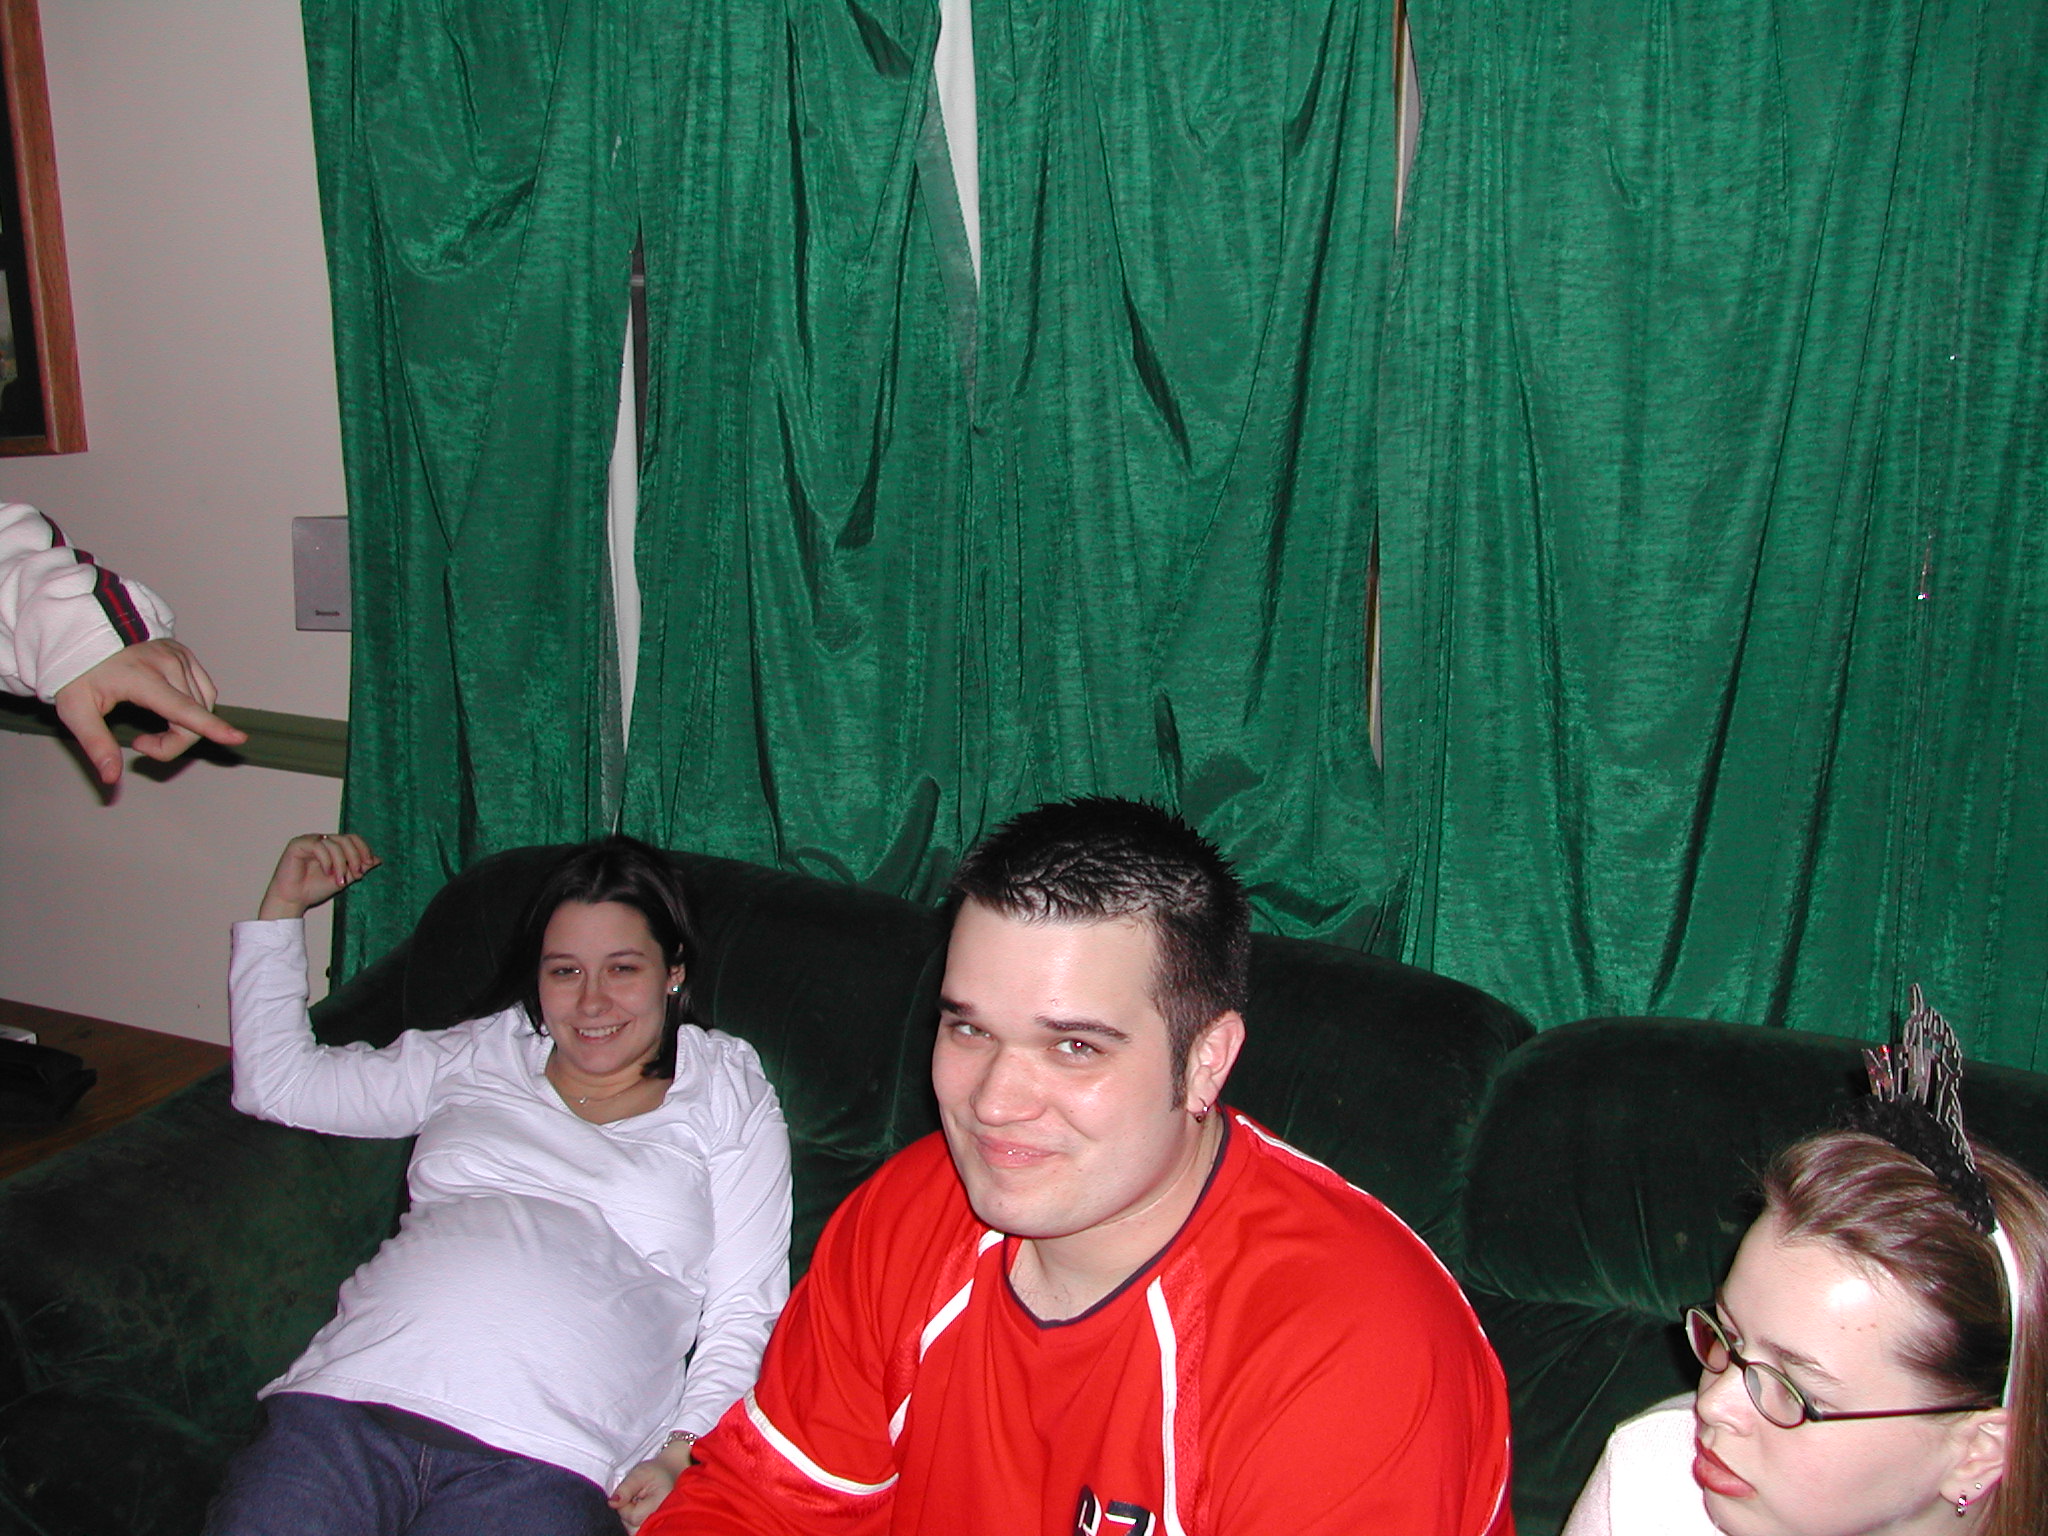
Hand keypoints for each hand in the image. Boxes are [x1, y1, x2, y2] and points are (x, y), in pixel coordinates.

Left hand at [52, 638, 246, 784]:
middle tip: (139, 744)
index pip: (183, 708)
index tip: (237, 738)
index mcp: (142, 677)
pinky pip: (204, 689)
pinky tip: (170, 709)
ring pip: (203, 704)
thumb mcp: (76, 710)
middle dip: (173, 742)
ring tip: (154, 727)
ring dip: (187, 726)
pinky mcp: (186, 654)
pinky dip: (195, 707)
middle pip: (193, 716)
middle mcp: (168, 664)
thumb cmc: (79, 669)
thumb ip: (96, 744)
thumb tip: (111, 777)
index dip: (210, 727)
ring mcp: (180, 657)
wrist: (85, 629)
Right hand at [259, 833, 379, 919]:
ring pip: (334, 843)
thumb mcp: (343, 878)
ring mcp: (309, 841)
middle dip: (355, 857)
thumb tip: (378, 859)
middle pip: (346, 839)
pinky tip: (327, 872)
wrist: (293, 900)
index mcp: (332, 846)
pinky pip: (319, 846)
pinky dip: (327, 860)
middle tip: (357, 874)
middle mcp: (322, 841)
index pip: (352, 838)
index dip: (363, 849)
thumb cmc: (314, 889)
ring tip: (340, 880)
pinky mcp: (298, 844)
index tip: (369, 864)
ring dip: (341, 863)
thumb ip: (358, 868)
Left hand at [610, 1442, 692, 1531]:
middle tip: (636, 1498)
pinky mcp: (656, 1529)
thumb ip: (625, 1489)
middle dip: (628, 1514)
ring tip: (640, 1504)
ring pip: (635, 1532)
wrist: (668, 1475)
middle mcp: (664, 1519)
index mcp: (662, 1503)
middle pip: (634, 1528)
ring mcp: (661, 1526)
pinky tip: (641, 1512)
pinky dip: (635, 1524)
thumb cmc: (654, 1473)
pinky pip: (639, 1532)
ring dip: (632, 1519)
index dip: (626, 1506)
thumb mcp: (638, 1474)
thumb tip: (612, 1503)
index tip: (632, 1494)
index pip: (633, 1516)